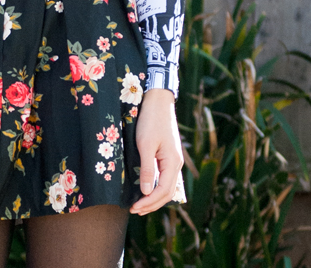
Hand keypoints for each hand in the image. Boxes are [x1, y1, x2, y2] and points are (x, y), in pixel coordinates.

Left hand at [130, 88, 182, 214]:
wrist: (158, 100)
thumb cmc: (150, 121)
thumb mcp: (145, 145)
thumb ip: (147, 169)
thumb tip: (146, 192)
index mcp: (173, 162)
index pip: (163, 191)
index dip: (149, 202)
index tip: (134, 208)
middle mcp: (176, 163)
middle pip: (167, 192)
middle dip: (152, 204)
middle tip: (134, 210)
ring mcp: (173, 159)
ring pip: (167, 186)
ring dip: (154, 197)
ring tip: (140, 204)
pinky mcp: (168, 154)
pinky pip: (165, 176)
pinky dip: (156, 186)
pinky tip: (147, 188)